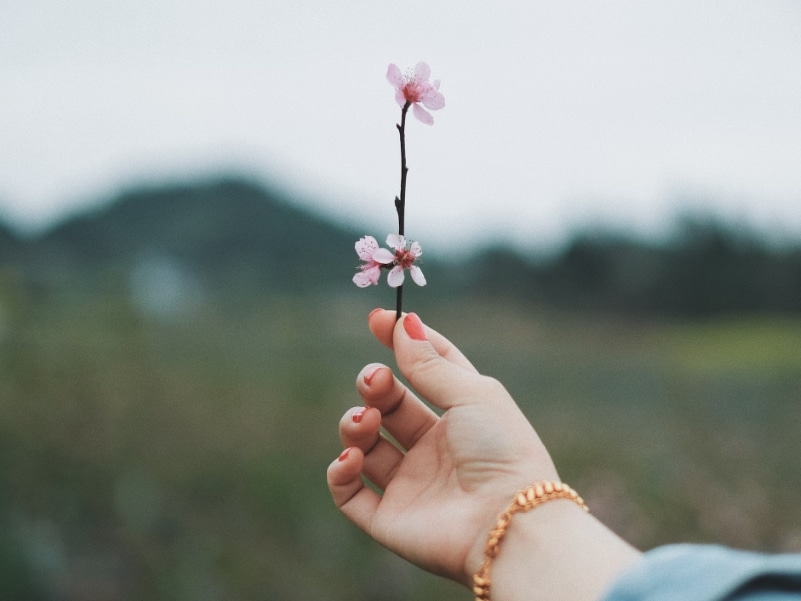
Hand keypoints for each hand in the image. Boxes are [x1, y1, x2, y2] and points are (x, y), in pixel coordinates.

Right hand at [327, 309, 558, 584]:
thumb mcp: (470, 393)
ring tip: (366, 421)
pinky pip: (348, 492)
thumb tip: (403, 321)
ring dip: (354, 423)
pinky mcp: (389, 518)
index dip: (404, 343)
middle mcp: (434, 449)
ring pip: (365, 444)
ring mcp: (410, 484)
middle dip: (374, 385)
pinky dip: (340, 471)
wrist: (508, 521)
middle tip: (375, 380)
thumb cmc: (501, 450)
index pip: (427, 372)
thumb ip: (429, 362)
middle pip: (390, 405)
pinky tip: (353, 457)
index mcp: (461, 416)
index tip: (379, 319)